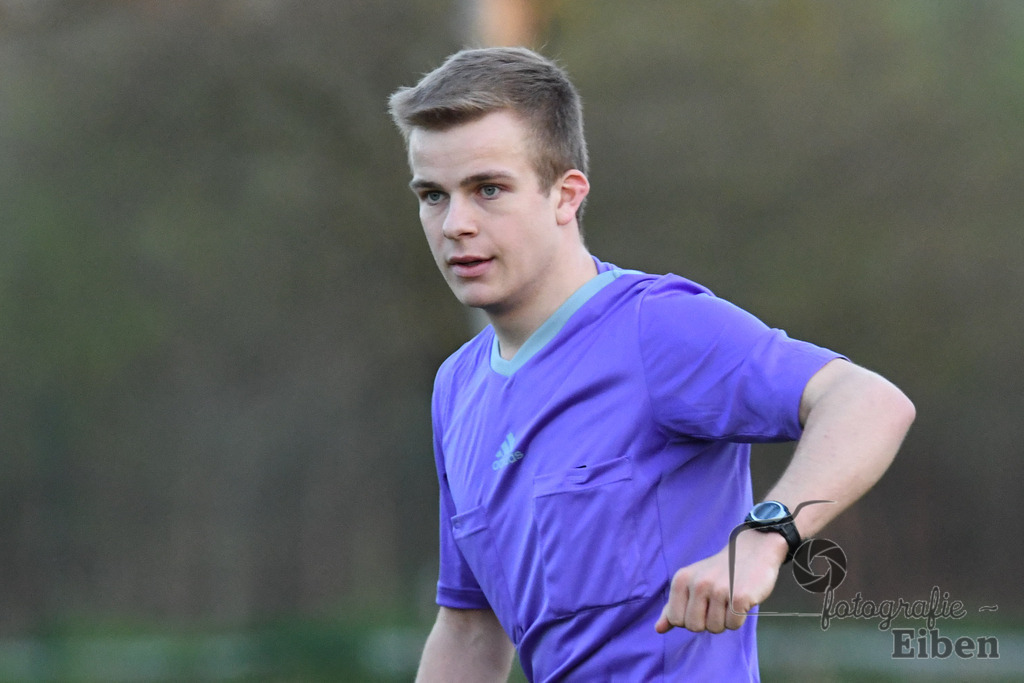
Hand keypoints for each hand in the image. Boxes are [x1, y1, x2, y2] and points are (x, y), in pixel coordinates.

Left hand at [655, 530, 787, 633]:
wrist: (751, 552)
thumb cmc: (719, 572)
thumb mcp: (691, 583)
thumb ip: (674, 607)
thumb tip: (658, 629)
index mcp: (682, 579)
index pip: (676, 619)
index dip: (690, 618)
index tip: (701, 604)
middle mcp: (698, 583)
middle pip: (694, 627)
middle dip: (707, 622)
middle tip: (717, 604)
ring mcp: (719, 589)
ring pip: (715, 628)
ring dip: (724, 620)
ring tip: (729, 600)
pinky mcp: (740, 596)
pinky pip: (734, 625)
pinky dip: (739, 619)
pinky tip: (741, 602)